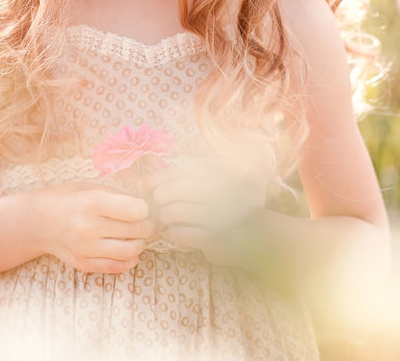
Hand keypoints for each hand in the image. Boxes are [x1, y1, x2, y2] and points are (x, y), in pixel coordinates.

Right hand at [37, 181, 158, 274]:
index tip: (141, 208)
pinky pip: (116, 267)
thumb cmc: (67, 199)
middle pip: (135, 230)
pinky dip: (129, 260)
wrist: (38, 222)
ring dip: (140, 244)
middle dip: (147, 227)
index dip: (143, 209)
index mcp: (91, 203)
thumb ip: (116, 196)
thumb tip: (142, 208)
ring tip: (138, 238)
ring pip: (129, 251)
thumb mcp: (89, 188)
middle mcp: (88, 227)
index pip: (134, 210)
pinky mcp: (84, 264)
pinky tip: (130, 252)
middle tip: (147, 223)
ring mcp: (86, 248)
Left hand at [139, 158, 267, 266]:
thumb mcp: (208, 185)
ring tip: (164, 218)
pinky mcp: (216, 238)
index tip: (144, 183)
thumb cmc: (226, 206)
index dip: (158, 176)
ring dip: (164, 215)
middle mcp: (222, 192)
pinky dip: (171, 232)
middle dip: (160, 196)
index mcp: (220, 175)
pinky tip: (171, 232)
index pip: (181, 171)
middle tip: (157, 202)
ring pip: (176, 211)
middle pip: (177, 189)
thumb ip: (181, 175)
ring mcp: (220, 215)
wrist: (256, 236)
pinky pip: (182, 233)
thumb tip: (150, 160)